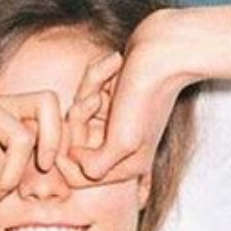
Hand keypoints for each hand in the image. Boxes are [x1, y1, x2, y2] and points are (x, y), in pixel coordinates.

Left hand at [63, 9, 204, 184]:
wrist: (164, 53)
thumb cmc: (145, 99)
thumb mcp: (122, 142)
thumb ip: (96, 165)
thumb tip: (74, 162)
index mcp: (127, 166)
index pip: (79, 178)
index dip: (66, 157)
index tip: (72, 130)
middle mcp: (121, 147)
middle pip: (74, 144)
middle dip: (80, 115)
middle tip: (97, 98)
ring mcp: (115, 122)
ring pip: (79, 113)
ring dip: (90, 88)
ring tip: (112, 76)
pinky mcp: (112, 99)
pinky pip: (87, 91)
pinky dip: (97, 75)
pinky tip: (115, 64)